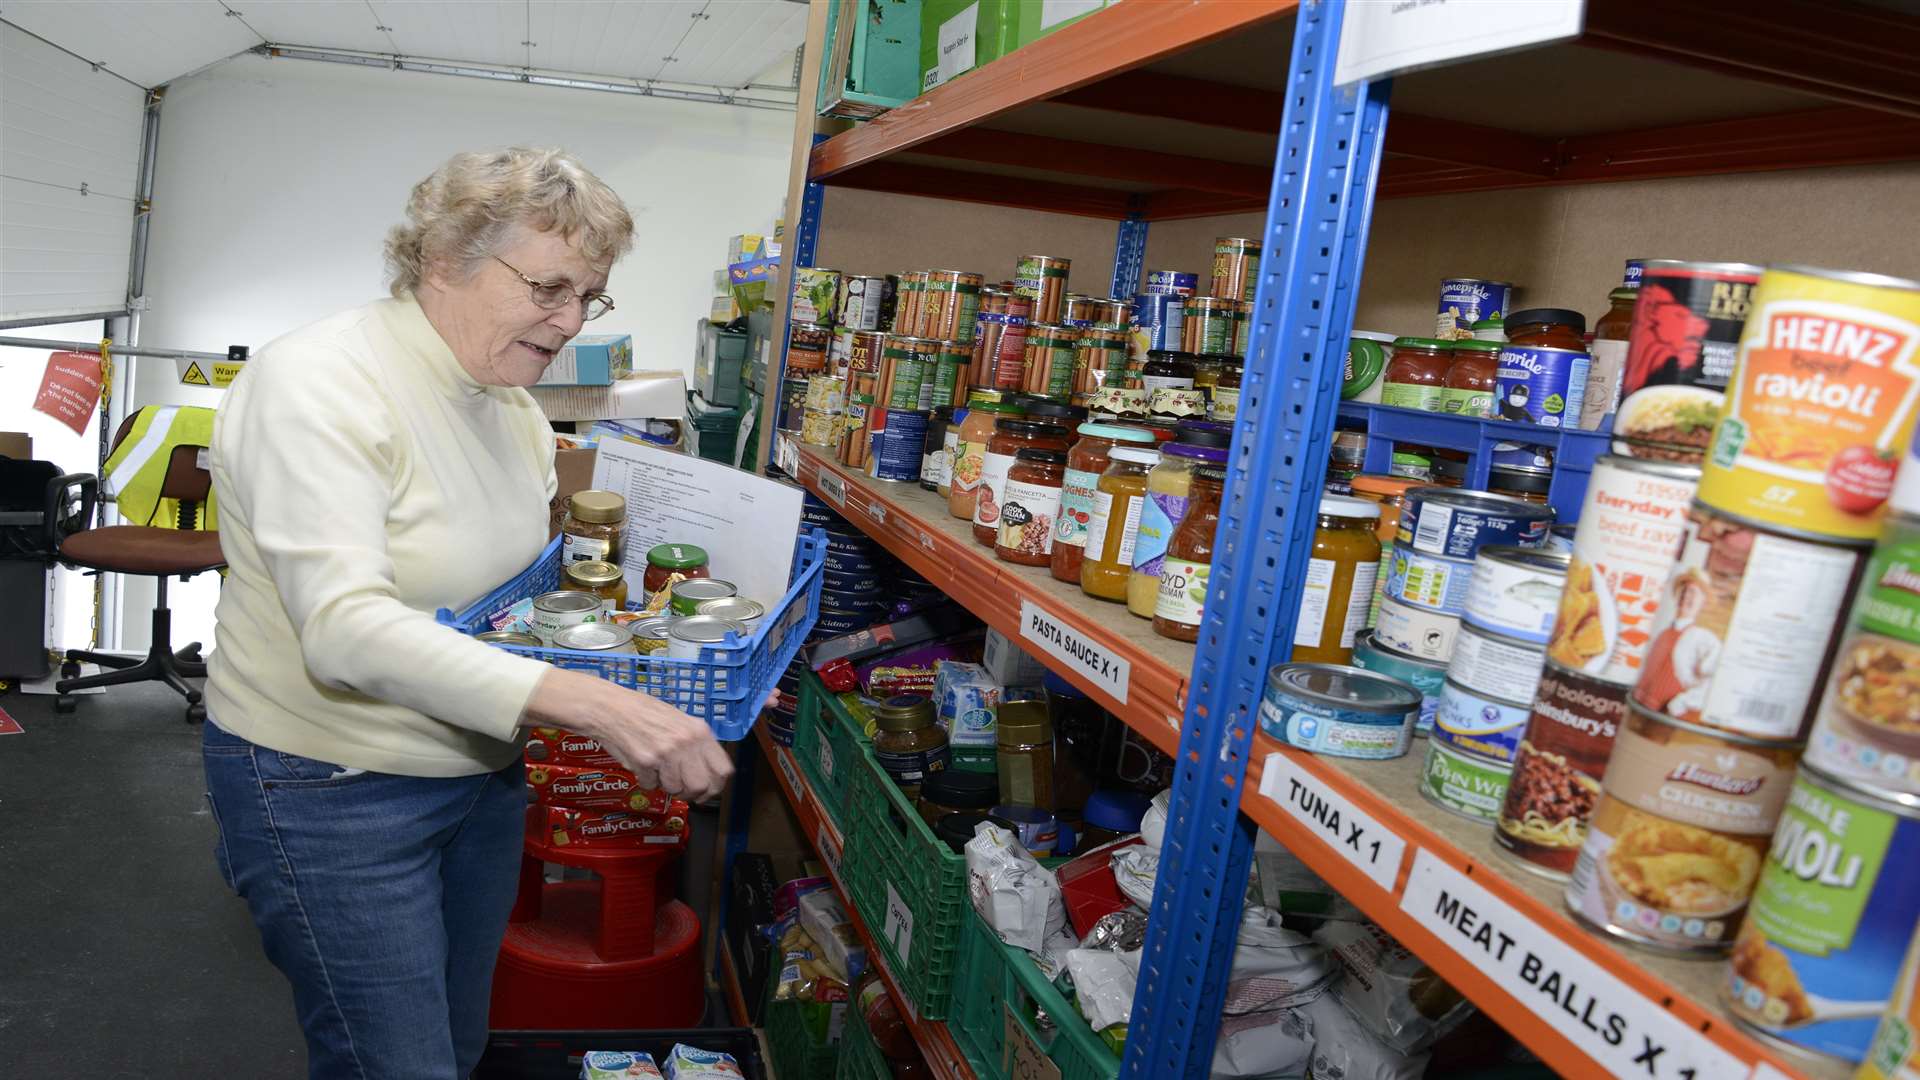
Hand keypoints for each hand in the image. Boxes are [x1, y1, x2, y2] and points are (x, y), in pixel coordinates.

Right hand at [521, 668, 733, 802]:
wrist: (611, 707)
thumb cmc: (644, 713)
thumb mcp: (680, 721)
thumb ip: (695, 744)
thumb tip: (708, 774)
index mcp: (699, 731)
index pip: (723, 770)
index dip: (716, 786)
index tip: (707, 790)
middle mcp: (686, 742)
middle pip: (701, 786)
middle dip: (691, 793)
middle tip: (680, 789)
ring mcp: (666, 752)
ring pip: (675, 789)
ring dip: (664, 785)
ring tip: (656, 768)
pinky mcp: (645, 761)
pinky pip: (650, 785)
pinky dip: (645, 780)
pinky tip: (640, 763)